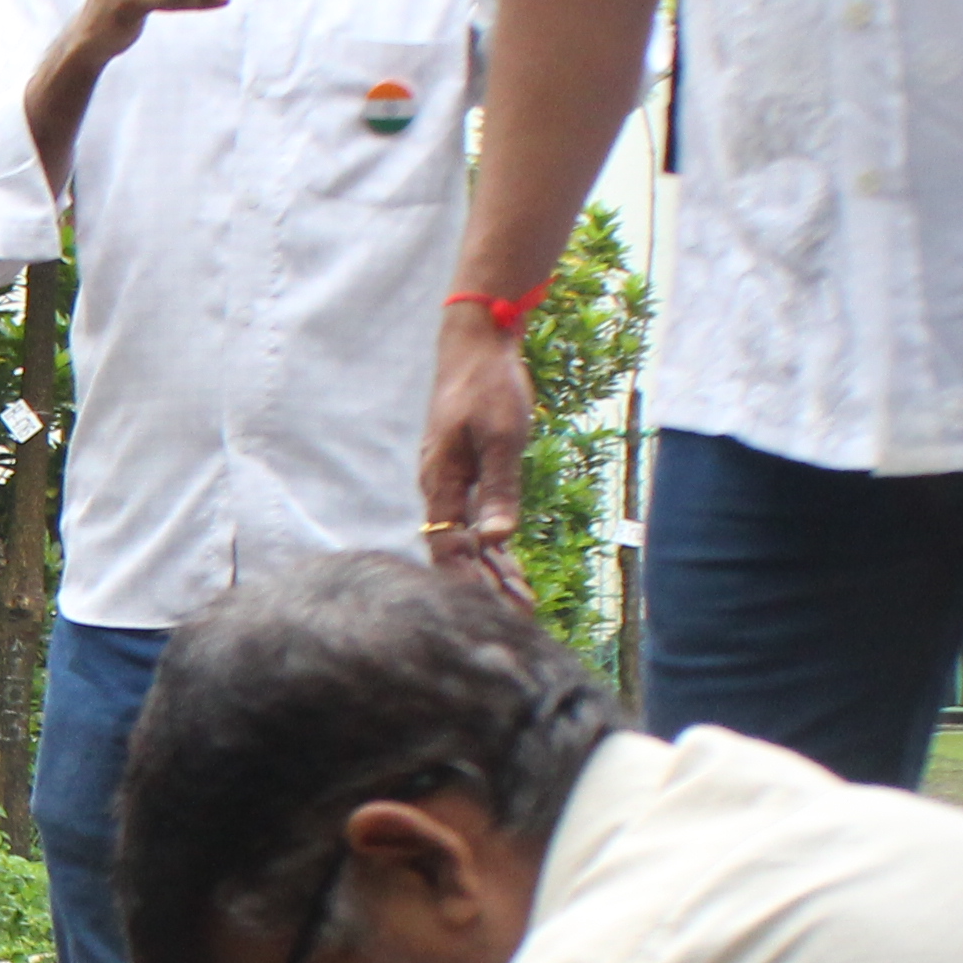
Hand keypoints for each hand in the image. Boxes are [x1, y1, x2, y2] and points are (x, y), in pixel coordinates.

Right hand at [418, 305, 539, 606]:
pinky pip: (477, 520)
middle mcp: (441, 488)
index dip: (467, 583)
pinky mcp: (468, 474)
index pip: (447, 548)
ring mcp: (453, 482)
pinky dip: (495, 546)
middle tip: (518, 618)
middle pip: (457, 551)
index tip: (490, 613)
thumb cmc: (488, 385)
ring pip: (467, 539)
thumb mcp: (501, 436)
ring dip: (492, 571)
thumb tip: (497, 538)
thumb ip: (499, 489)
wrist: (478, 344)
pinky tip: (511, 567)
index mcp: (442, 482)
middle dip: (485, 586)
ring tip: (521, 604)